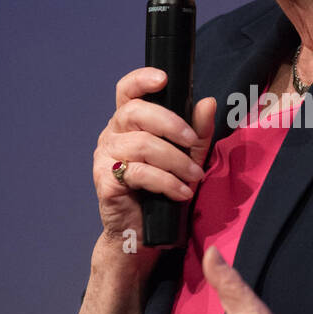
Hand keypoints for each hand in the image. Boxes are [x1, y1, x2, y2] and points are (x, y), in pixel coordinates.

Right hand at [94, 67, 216, 250]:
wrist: (144, 235)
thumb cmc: (164, 192)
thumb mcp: (188, 158)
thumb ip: (197, 132)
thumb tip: (208, 102)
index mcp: (128, 123)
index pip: (127, 91)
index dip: (141, 79)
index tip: (163, 78)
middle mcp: (112, 135)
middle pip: (135, 112)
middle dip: (170, 123)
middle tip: (192, 141)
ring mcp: (105, 158)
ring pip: (142, 145)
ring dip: (176, 160)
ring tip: (195, 176)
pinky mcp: (105, 181)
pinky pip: (139, 172)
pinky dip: (167, 182)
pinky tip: (182, 192)